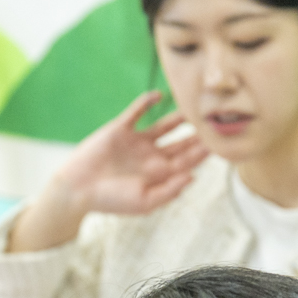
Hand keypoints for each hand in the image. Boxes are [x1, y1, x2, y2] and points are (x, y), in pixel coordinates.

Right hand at [52, 91, 208, 215]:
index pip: (188, 161)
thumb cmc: (112, 201)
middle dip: (198, 135)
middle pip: (182, 143)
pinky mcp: (120, 129)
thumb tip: (193, 177)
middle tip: (215, 123)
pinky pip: (136, 112)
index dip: (203, 153)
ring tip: (194, 107)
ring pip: (164, 126)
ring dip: (179, 118)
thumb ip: (170, 190)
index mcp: (161, 174)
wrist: (78, 189)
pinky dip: (146, 103)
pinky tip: (159, 95)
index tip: (219, 144)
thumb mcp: (145, 202)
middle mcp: (153, 156)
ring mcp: (137, 141)